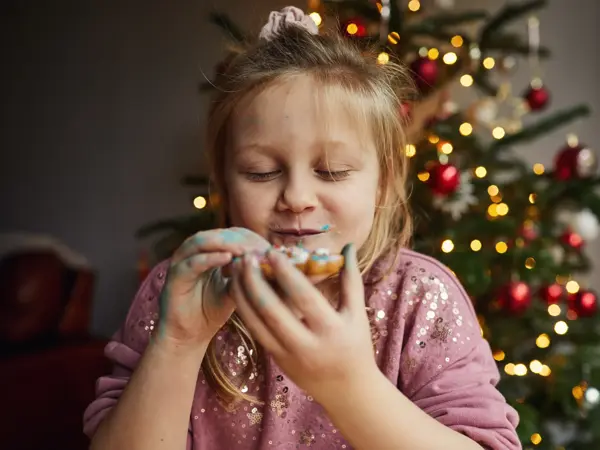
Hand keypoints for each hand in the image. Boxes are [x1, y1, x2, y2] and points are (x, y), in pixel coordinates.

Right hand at [157, 227, 270, 347]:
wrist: (187, 336)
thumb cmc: (211, 311)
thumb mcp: (235, 291)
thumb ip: (247, 276)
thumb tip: (271, 264)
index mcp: (209, 252)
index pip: (231, 235)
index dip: (251, 238)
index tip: (269, 248)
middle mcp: (193, 252)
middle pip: (218, 234)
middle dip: (241, 239)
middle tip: (260, 249)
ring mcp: (182, 262)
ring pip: (202, 241)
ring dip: (226, 243)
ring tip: (246, 251)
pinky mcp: (174, 277)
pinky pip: (192, 262)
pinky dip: (210, 258)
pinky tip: (228, 259)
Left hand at [229, 244, 377, 401]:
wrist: (347, 390)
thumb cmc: (356, 346)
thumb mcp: (357, 314)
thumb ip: (351, 279)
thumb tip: (349, 245)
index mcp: (331, 330)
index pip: (304, 298)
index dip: (286, 273)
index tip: (271, 251)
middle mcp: (307, 345)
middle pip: (272, 311)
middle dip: (255, 281)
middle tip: (246, 256)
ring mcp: (288, 355)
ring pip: (256, 322)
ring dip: (242, 293)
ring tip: (235, 268)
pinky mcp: (276, 359)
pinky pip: (254, 332)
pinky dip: (244, 309)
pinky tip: (238, 289)